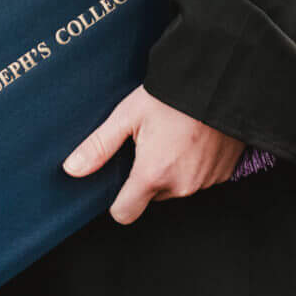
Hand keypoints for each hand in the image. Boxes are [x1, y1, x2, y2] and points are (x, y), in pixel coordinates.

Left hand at [63, 86, 244, 224]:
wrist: (219, 82)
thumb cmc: (171, 96)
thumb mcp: (128, 115)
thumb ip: (99, 146)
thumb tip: (72, 169)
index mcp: (153, 174)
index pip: (125, 213)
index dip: (117, 201)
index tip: (119, 182)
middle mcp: (181, 185)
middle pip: (151, 197)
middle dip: (147, 177)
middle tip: (150, 143)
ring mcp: (205, 182)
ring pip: (176, 187)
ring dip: (172, 171)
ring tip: (173, 137)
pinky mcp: (223, 175)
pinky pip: (199, 179)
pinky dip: (194, 165)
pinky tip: (193, 139)